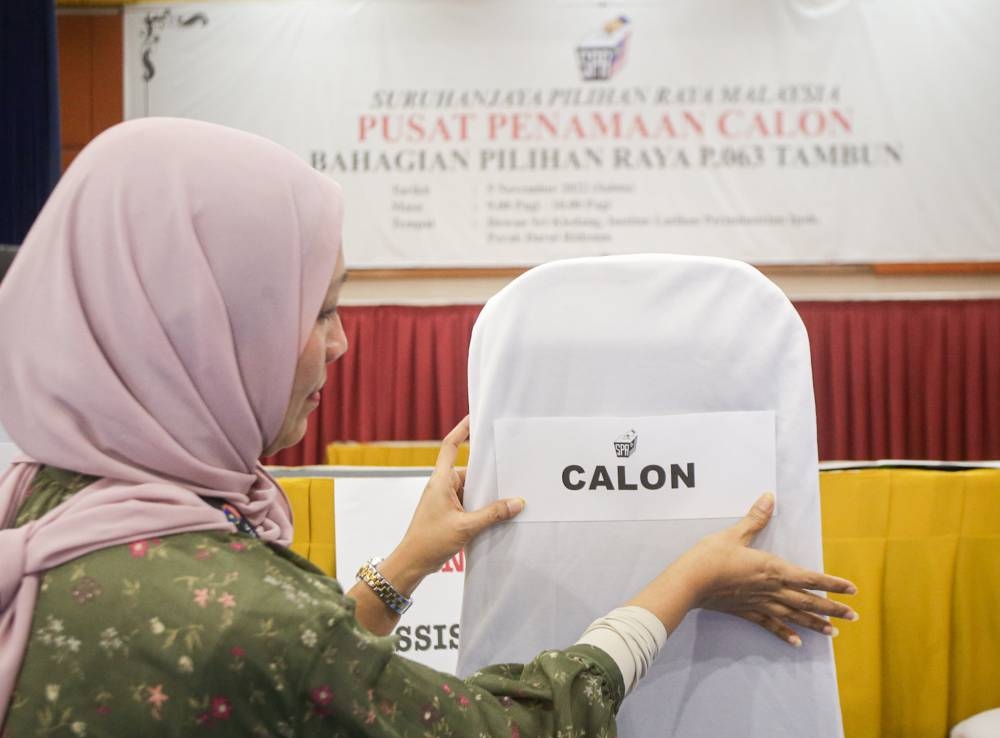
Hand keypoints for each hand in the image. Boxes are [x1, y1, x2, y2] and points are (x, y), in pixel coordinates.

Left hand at [349, 417, 524, 635]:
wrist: (412, 562)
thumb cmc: (430, 541)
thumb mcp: (465, 526)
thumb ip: (492, 514)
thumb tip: (517, 502)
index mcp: (441, 481)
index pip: (451, 447)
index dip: (461, 430)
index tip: (473, 417)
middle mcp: (442, 486)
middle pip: (469, 470)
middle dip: (488, 471)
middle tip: (509, 467)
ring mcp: (445, 499)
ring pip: (471, 488)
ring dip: (486, 492)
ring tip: (508, 493)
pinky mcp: (449, 512)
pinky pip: (469, 502)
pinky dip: (482, 505)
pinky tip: (498, 512)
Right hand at [629, 493, 857, 645]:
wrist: (691, 581)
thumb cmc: (712, 556)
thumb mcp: (735, 533)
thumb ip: (755, 518)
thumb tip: (770, 497)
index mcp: (772, 569)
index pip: (810, 578)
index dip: (833, 584)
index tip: (852, 590)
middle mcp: (771, 590)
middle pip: (808, 601)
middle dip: (832, 608)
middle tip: (853, 615)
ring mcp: (760, 603)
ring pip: (794, 615)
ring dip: (815, 623)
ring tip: (833, 632)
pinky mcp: (746, 612)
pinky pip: (770, 625)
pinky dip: (785, 633)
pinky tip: (796, 642)